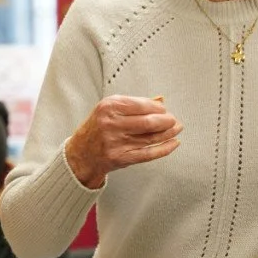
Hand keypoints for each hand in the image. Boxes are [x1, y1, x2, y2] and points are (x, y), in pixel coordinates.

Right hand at [65, 95, 182, 187]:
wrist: (81, 154)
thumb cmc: (97, 128)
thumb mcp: (109, 110)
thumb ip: (134, 104)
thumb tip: (160, 100)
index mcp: (109, 107)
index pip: (142, 105)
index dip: (158, 107)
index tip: (164, 109)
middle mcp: (111, 124)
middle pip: (149, 122)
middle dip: (166, 120)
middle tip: (173, 120)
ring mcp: (116, 142)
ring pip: (151, 138)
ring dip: (168, 133)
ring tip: (176, 129)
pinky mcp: (121, 157)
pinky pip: (148, 153)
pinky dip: (164, 148)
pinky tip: (173, 143)